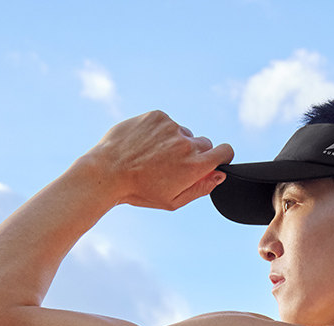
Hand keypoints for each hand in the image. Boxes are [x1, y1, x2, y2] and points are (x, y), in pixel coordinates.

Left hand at [88, 110, 233, 209]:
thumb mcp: (173, 200)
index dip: (223, 156)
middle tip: (174, 166)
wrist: (108, 172)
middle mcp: (186, 143)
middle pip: (205, 143)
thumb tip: (220, 175)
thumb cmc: (140, 191)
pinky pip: (167, 124)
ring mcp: (172, 127)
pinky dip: (160, 133)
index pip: (225, 151)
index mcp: (195, 166)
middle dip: (195, 153)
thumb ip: (201, 188)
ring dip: (175, 143)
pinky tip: (145, 146)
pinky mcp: (157, 116)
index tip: (215, 160)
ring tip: (153, 157)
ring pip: (184, 134)